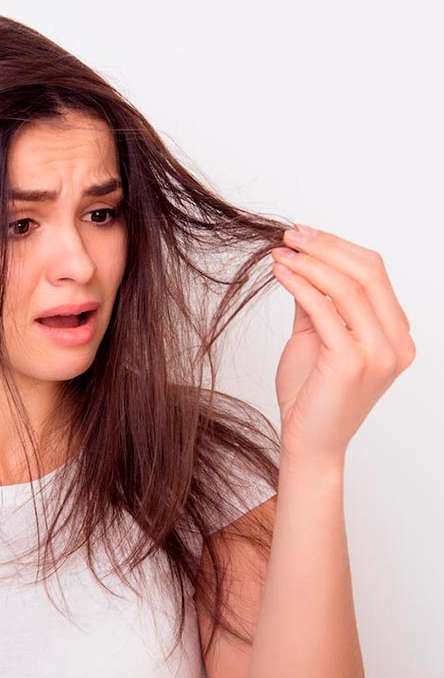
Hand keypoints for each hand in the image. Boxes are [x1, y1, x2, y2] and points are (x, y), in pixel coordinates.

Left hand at [269, 224, 415, 471]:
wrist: (309, 442)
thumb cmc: (312, 396)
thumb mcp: (317, 339)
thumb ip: (317, 304)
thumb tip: (303, 264)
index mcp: (396, 335)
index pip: (374, 273)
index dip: (338, 247)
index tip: (304, 235)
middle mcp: (397, 343)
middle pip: (367, 273)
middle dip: (325, 247)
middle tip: (290, 235)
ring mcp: (379, 353)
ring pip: (348, 287)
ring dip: (309, 263)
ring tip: (280, 253)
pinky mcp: (351, 362)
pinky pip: (324, 310)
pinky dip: (300, 285)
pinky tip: (280, 274)